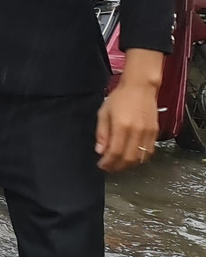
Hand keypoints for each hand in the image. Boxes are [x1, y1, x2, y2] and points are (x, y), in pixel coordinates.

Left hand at [96, 51, 163, 172]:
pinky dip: (140, 159)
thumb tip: (100, 151)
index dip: (108, 162)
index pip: (115, 152)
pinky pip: (149, 152)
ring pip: (140, 158)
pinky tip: (131, 158)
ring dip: (129, 165)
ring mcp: (148, 133)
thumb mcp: (104, 113)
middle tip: (109, 168)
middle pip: (128, 158)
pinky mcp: (155, 132)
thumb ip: (102, 133)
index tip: (101, 165)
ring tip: (118, 165)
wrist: (140, 87)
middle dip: (117, 166)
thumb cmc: (120, 98)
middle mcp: (137, 131)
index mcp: (122, 126)